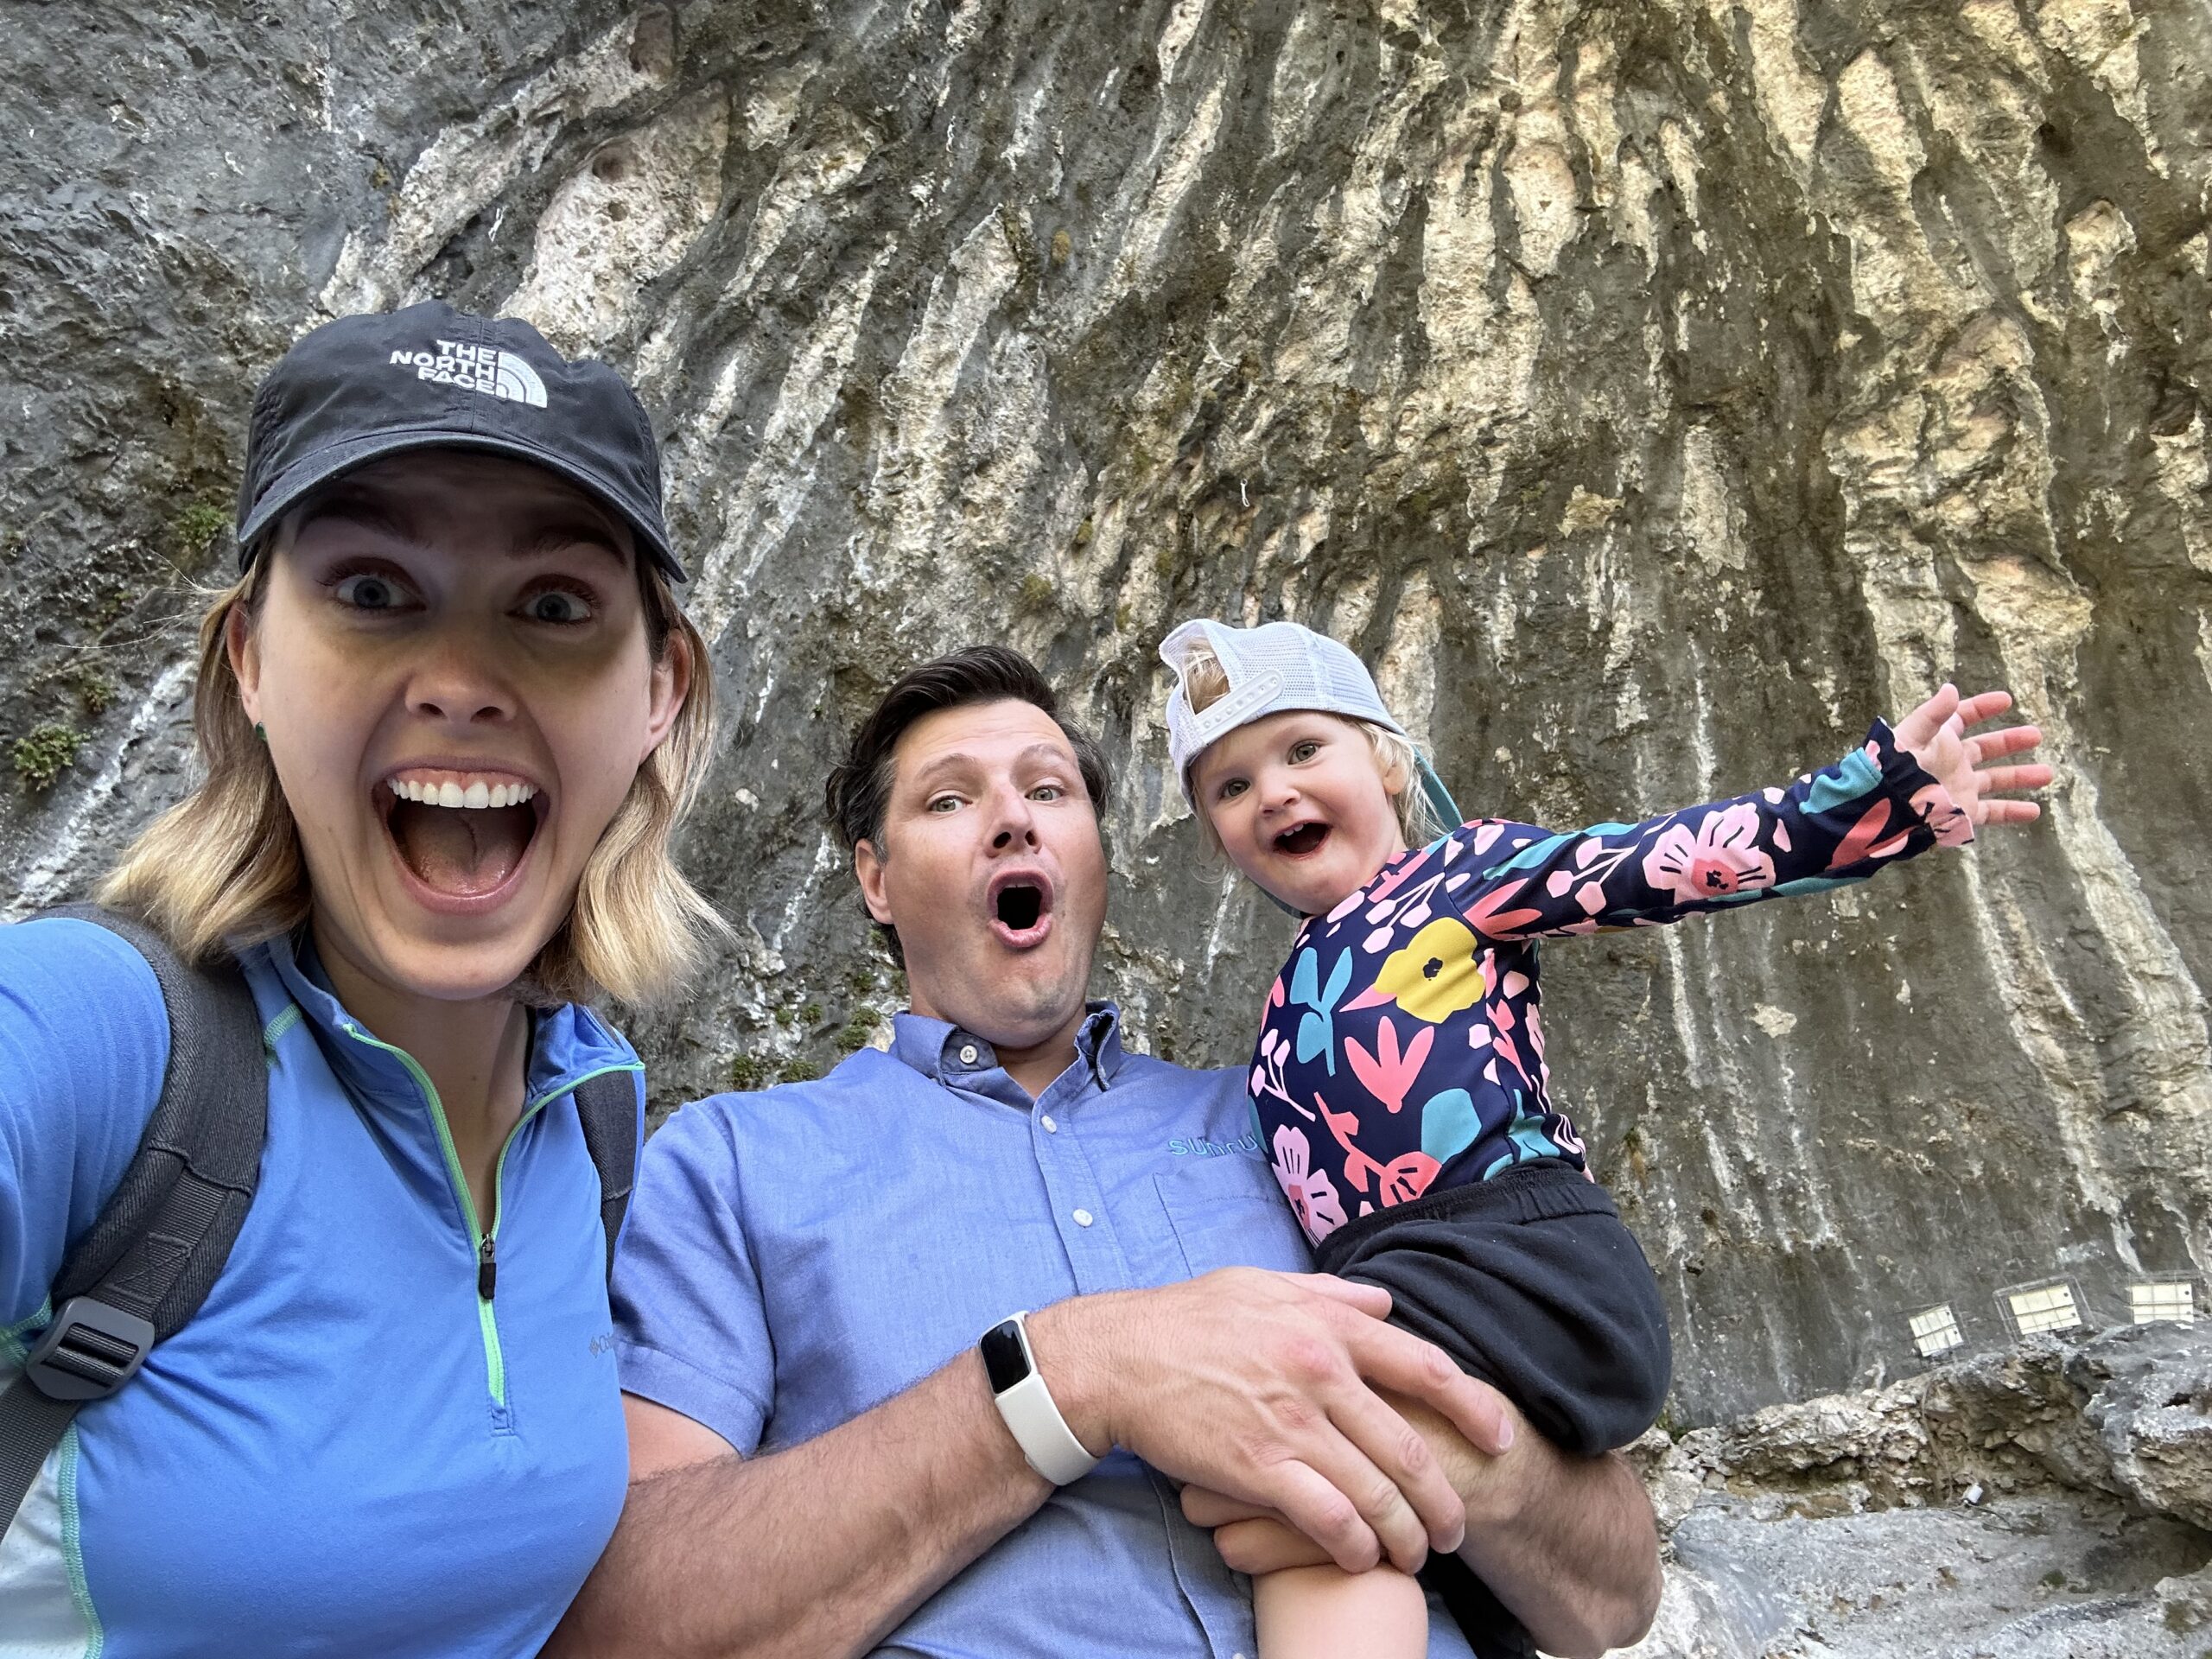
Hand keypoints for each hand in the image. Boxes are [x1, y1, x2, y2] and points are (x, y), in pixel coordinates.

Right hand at [1027, 1270, 1513, 1574]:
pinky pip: (1326, 1518)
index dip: (1474, 1408)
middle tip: (1456, 1529)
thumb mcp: (1264, 1285)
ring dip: (1405, 1534)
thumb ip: (1332, 1296)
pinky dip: (1354, 1545)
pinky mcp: (1258, 1467)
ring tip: (1415, 1556)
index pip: (1426, 1368)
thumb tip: (1387, 1305)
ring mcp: (1290, 1423)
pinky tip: (1361, 1557)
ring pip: (1376, 1493)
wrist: (1120, 1358)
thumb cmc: (1188, 1319)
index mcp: (1328, 1327)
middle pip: (1409, 1447)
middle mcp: (1320, 1373)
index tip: (1501, 1438)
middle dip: (1443, 1499)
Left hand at [1892, 685, 2052, 831]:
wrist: (1888, 808)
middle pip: (1986, 748)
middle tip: (2037, 735)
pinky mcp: (1963, 811)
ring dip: (2021, 776)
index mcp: (1939, 741)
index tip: (2006, 700)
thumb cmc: (1895, 769)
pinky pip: (1993, 812)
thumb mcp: (1913, 736)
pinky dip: (2013, 812)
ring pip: (1996, 780)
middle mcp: (1952, 763)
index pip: (1963, 718)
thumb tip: (1951, 688)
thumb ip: (1934, 714)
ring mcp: (1960, 787)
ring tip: (2048, 773)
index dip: (1982, 708)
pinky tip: (2034, 811)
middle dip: (2010, 741)